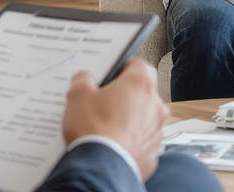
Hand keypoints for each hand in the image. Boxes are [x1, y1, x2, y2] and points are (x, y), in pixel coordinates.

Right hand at [63, 59, 167, 182]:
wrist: (101, 168)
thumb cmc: (93, 131)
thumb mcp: (78, 95)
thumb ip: (83, 79)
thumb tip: (84, 78)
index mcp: (140, 85)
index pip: (138, 65)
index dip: (122, 67)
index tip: (110, 74)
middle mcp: (155, 105)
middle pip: (141, 93)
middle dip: (123, 96)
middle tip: (102, 101)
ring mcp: (156, 131)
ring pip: (142, 117)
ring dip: (128, 119)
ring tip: (104, 125)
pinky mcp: (152, 152)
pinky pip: (141, 140)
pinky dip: (129, 140)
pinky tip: (111, 143)